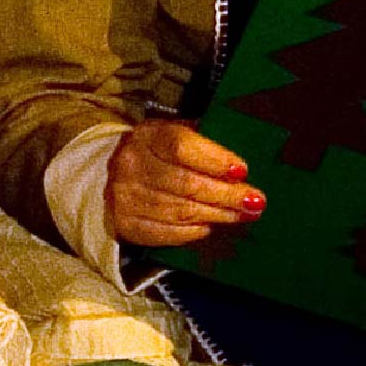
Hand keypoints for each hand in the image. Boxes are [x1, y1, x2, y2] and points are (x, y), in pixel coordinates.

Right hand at [108, 120, 264, 249]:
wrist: (110, 176)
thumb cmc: (155, 153)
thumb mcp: (173, 133)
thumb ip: (202, 142)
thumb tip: (238, 163)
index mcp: (148, 136)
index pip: (182, 147)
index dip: (215, 160)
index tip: (242, 171)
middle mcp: (133, 165)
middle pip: (186, 183)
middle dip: (226, 195)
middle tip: (254, 200)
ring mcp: (127, 196)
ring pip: (181, 210)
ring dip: (217, 214)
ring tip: (242, 214)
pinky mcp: (127, 224)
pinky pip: (167, 232)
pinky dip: (193, 231)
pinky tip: (210, 226)